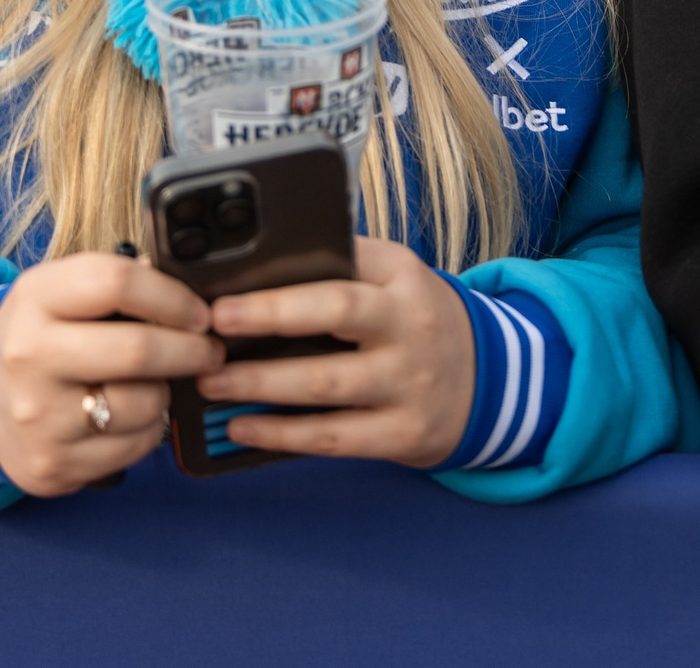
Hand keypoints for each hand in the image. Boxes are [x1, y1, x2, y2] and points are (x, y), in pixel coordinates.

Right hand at [0, 251, 221, 495]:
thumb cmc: (42, 338)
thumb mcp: (60, 294)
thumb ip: (117, 287)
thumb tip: (189, 297)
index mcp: (35, 299)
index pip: (118, 283)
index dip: (174, 297)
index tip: (199, 313)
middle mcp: (29, 357)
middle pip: (138, 351)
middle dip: (192, 351)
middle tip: (210, 351)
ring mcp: (38, 417)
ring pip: (145, 404)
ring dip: (167, 392)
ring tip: (156, 384)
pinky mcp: (52, 464)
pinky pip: (135, 446)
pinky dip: (149, 430)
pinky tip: (131, 417)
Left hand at [197, 236, 474, 466]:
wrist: (489, 383)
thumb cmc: (414, 323)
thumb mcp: (395, 280)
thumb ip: (343, 267)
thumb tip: (257, 267)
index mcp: (402, 276)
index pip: (342, 263)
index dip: (283, 277)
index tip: (227, 288)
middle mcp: (410, 324)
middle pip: (337, 312)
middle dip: (269, 317)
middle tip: (212, 326)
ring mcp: (409, 381)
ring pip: (326, 383)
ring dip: (260, 383)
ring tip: (210, 381)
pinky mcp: (404, 433)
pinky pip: (333, 436)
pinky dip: (281, 434)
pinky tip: (242, 427)